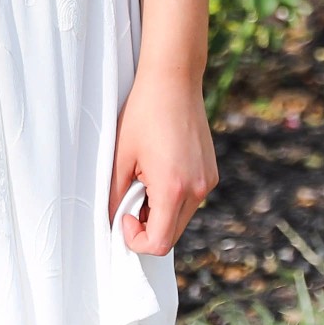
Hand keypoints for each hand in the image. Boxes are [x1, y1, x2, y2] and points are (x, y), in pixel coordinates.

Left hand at [109, 71, 216, 256]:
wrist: (173, 81)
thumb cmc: (143, 114)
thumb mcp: (120, 157)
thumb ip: (115, 196)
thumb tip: (113, 222)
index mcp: (173, 189)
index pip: (159, 243)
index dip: (136, 239)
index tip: (123, 216)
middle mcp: (197, 190)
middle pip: (172, 235)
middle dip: (147, 226)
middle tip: (130, 196)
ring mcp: (208, 181)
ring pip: (181, 219)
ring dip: (160, 212)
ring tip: (144, 179)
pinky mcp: (211, 172)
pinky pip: (190, 201)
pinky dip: (173, 198)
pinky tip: (160, 170)